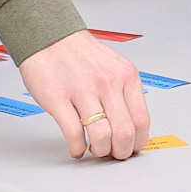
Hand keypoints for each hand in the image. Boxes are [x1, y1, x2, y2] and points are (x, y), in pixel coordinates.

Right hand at [17, 29, 151, 159]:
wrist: (49, 37)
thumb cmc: (80, 54)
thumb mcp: (114, 67)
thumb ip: (125, 93)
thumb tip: (133, 127)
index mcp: (126, 76)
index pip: (142, 120)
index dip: (138, 142)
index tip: (132, 149)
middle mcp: (108, 83)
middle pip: (124, 133)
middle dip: (120, 152)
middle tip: (113, 154)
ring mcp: (83, 91)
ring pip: (101, 136)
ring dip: (99, 151)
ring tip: (94, 150)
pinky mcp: (58, 99)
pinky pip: (73, 134)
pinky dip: (77, 148)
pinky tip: (77, 148)